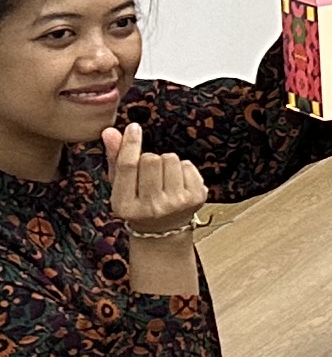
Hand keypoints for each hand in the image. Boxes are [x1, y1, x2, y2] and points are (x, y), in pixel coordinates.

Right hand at [102, 125, 208, 240]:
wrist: (163, 229)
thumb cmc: (138, 203)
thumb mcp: (120, 187)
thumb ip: (115, 159)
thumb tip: (110, 132)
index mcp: (125, 206)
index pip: (128, 166)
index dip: (130, 144)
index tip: (133, 127)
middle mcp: (151, 207)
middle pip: (151, 159)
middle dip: (149, 159)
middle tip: (148, 175)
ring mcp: (176, 204)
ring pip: (171, 158)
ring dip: (166, 163)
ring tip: (163, 180)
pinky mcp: (197, 198)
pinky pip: (188, 164)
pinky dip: (182, 168)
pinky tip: (177, 183)